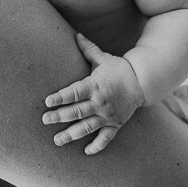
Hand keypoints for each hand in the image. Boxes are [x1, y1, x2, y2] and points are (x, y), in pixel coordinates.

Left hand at [42, 33, 144, 153]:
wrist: (143, 82)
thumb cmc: (118, 69)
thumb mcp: (103, 58)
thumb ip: (88, 48)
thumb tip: (76, 34)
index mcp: (95, 85)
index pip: (75, 92)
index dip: (61, 97)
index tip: (47, 101)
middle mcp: (100, 102)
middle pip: (77, 111)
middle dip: (59, 116)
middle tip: (44, 120)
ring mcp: (108, 115)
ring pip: (87, 127)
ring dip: (71, 135)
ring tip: (56, 140)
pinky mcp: (115, 124)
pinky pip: (106, 138)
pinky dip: (97, 146)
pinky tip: (86, 152)